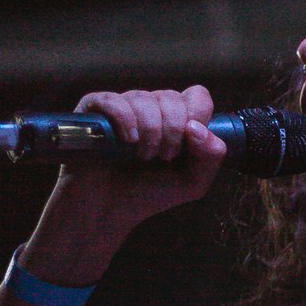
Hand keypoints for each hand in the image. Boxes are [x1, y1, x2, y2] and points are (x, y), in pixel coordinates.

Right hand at [46, 85, 227, 230]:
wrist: (110, 209)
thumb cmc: (149, 193)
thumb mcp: (193, 182)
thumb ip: (211, 156)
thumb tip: (198, 128)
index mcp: (177, 118)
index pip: (197, 96)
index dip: (197, 116)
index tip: (188, 144)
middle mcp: (151, 107)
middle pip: (171, 98)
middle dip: (172, 132)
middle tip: (163, 157)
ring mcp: (123, 106)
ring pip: (144, 99)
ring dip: (149, 132)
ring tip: (143, 157)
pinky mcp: (93, 110)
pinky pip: (113, 101)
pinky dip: (125, 121)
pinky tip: (128, 142)